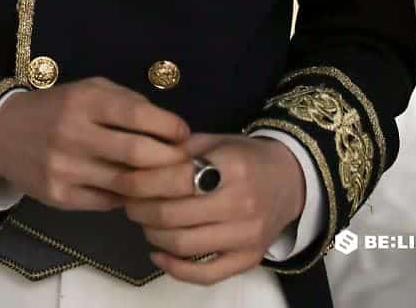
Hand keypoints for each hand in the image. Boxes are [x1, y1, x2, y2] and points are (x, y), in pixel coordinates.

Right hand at [0, 76, 189, 211]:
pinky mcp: (59, 197)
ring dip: (155, 186)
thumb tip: (171, 129)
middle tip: (187, 165)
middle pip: (136, 155)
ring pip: (125, 185)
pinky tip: (138, 193)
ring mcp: (65, 169)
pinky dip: (128, 198)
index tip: (184, 134)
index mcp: (85, 102)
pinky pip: (107, 202)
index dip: (168, 127)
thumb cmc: (59, 107)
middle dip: (170, 162)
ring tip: (171, 183)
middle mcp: (74, 134)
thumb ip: (128, 103)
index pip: (136, 116)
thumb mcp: (90, 90)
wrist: (3, 132)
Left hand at [117, 132, 305, 284]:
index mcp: (231, 167)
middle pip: (174, 216)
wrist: (290, 180)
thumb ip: (180, 149)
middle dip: (141, 211)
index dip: (142, 182)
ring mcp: (246, 236)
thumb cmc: (244, 157)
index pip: (175, 179)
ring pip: (184, 245)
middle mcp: (240, 203)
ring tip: (143, 222)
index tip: (125, 181)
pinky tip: (158, 254)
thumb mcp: (216, 141)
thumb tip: (138, 160)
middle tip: (128, 203)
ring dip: (153, 236)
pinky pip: (205, 274)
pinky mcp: (248, 259)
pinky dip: (175, 268)